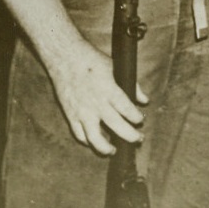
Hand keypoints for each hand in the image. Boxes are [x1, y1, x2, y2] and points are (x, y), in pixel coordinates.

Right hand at [48, 39, 147, 154]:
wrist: (64, 57)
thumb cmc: (91, 60)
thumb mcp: (115, 67)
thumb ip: (132, 85)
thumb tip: (144, 100)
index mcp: (109, 90)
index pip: (128, 110)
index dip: (137, 118)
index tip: (140, 120)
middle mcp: (96, 104)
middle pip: (117, 127)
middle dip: (131, 136)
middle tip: (138, 139)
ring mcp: (82, 112)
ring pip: (95, 138)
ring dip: (107, 148)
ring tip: (115, 150)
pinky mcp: (70, 115)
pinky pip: (79, 134)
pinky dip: (88, 141)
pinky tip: (95, 141)